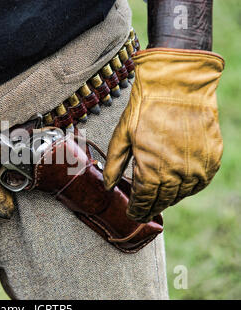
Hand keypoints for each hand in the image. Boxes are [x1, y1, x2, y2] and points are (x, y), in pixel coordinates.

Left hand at [103, 49, 223, 222]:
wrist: (178, 85)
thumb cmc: (147, 109)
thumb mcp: (121, 136)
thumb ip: (113, 165)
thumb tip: (108, 186)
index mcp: (151, 171)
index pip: (144, 202)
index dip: (137, 210)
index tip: (133, 213)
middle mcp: (176, 175)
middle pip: (162, 201)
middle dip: (151, 207)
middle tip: (144, 210)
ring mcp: (197, 169)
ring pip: (181, 195)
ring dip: (168, 198)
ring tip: (159, 198)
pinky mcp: (211, 160)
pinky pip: (199, 183)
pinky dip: (187, 188)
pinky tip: (178, 185)